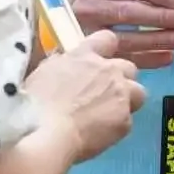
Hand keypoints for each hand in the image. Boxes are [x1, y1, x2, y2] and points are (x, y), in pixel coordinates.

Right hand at [23, 29, 145, 160]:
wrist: (47, 133)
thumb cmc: (34, 103)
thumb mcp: (43, 73)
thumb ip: (62, 66)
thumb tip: (66, 66)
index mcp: (85, 55)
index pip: (107, 38)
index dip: (106, 49)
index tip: (99, 60)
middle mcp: (108, 70)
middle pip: (129, 67)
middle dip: (121, 79)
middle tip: (104, 94)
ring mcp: (121, 95)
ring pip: (138, 93)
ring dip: (127, 100)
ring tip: (109, 115)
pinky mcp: (125, 121)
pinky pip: (127, 121)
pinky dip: (116, 127)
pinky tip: (100, 135)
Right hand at [66, 0, 173, 69]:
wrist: (54, 27)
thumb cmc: (90, 3)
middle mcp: (86, 5)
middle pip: (130, 12)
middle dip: (162, 17)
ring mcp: (85, 33)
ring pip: (127, 37)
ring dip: (158, 39)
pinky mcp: (88, 56)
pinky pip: (123, 57)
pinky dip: (148, 58)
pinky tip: (167, 57)